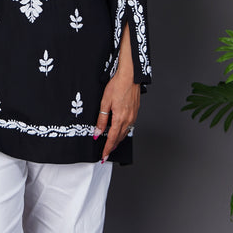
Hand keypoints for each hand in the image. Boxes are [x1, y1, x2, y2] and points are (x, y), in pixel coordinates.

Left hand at [94, 23, 139, 161]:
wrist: (131, 75)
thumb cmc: (118, 85)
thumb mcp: (105, 102)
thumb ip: (101, 119)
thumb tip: (97, 133)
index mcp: (120, 118)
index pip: (112, 138)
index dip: (107, 149)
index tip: (103, 156)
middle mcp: (128, 119)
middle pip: (119, 138)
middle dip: (112, 147)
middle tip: (106, 153)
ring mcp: (133, 116)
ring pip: (125, 133)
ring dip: (118, 140)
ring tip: (111, 145)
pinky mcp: (135, 112)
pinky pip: (129, 126)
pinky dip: (123, 132)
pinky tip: (119, 131)